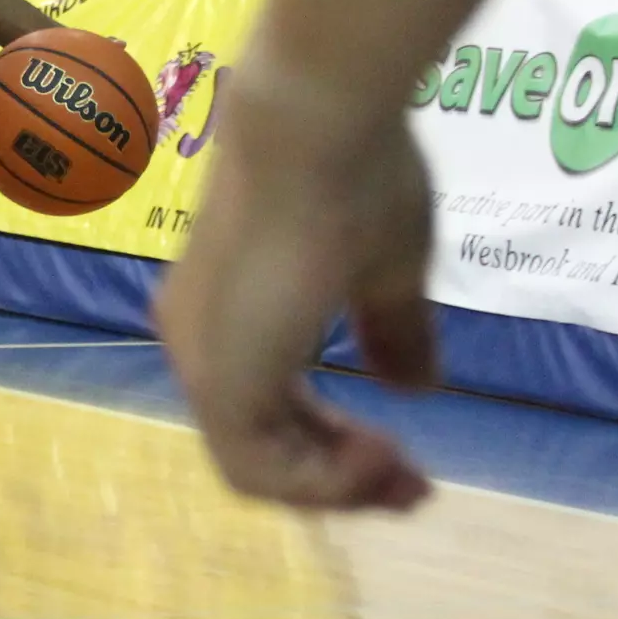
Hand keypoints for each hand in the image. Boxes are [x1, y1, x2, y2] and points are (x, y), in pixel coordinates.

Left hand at [155, 73, 436, 509]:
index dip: (335, 448)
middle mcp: (201, 341)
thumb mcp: (386, 271)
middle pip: (263, 446)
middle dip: (341, 477)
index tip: (404, 459)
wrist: (319, 127)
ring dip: (333, 486)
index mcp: (232, 314)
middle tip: (415, 491)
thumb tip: (416, 391)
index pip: (271, 412)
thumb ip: (392, 335)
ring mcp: (202, 358)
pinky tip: (378, 456)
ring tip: (402, 476)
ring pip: (255, 466)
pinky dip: (316, 481)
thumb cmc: (356, 179)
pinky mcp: (218, 374)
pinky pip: (253, 467)